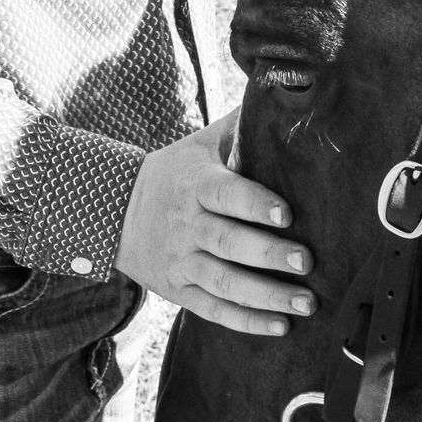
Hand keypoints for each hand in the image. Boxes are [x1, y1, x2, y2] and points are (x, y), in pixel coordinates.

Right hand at [115, 109, 315, 334]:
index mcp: (195, 184)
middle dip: (269, 254)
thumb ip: (241, 126)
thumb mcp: (200, 143)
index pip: (226, 194)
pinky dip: (246, 321)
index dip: (256, 204)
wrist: (114, 210)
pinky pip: (213, 309)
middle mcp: (186, 225)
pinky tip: (280, 326)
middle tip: (307, 262)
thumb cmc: (176, 171)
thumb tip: (287, 94)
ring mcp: (181, 261)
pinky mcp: (178, 290)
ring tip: (306, 303)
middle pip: (229, 243)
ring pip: (224, 282)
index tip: (287, 215)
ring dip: (267, 296)